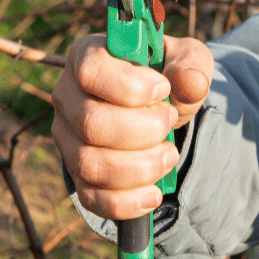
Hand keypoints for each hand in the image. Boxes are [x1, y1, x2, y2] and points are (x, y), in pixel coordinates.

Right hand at [52, 34, 213, 219]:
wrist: (161, 108)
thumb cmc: (168, 76)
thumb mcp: (187, 60)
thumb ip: (191, 65)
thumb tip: (191, 83)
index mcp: (87, 56)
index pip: (89, 69)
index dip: (130, 86)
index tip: (162, 90)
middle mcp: (67, 96)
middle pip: (91, 123)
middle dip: (144, 130)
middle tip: (168, 121)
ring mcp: (66, 138)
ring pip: (90, 164)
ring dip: (141, 167)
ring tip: (169, 154)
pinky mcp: (76, 173)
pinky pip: (91, 198)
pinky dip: (127, 202)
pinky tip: (154, 193)